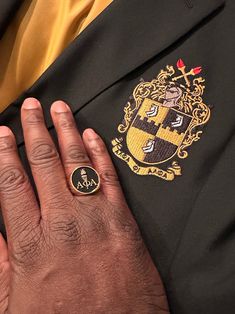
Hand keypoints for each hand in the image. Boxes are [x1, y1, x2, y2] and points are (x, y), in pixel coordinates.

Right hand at [0, 98, 168, 312]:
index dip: (6, 155)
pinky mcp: (123, 220)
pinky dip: (99, 153)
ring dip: (66, 131)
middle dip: (36, 131)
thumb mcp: (15, 304)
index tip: (4, 134)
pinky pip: (109, 177)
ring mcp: (96, 217)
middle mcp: (63, 222)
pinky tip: (91, 136)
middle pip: (45, 164)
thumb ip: (3, 262)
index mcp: (33, 243)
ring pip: (77, 162)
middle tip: (32, 107)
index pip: (13, 184)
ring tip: (60, 109)